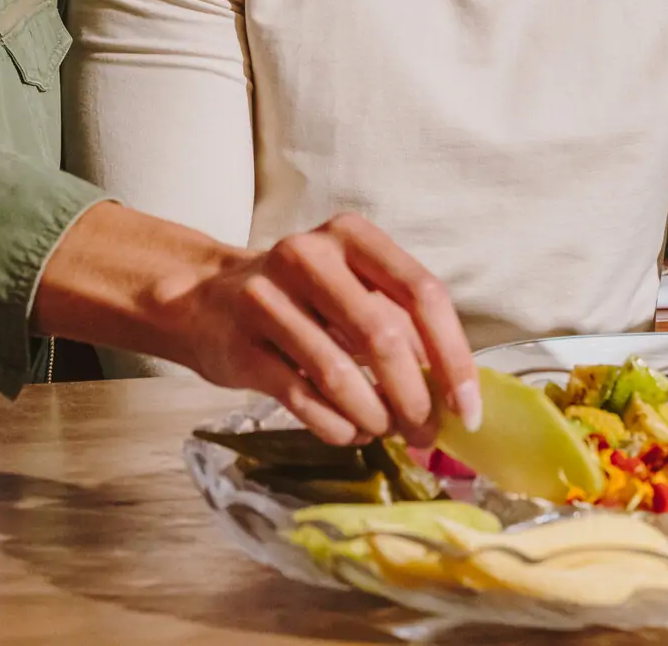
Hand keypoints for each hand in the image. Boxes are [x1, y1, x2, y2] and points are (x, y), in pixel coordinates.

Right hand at [35, 204, 479, 447]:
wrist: (201, 299)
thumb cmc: (298, 298)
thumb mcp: (349, 288)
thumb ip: (398, 323)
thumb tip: (454, 392)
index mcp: (351, 235)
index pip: (422, 293)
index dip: (453, 356)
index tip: (466, 408)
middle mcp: (309, 255)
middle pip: (383, 336)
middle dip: (414, 396)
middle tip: (425, 431)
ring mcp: (268, 298)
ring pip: (340, 372)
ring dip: (374, 416)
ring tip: (385, 431)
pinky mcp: (240, 344)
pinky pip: (302, 396)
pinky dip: (335, 424)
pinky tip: (348, 431)